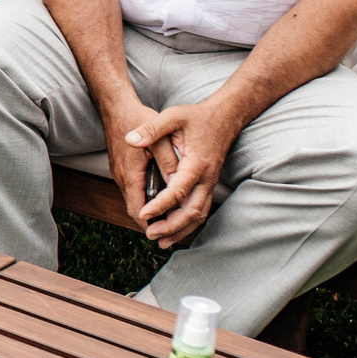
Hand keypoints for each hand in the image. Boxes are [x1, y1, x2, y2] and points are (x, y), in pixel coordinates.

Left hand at [119, 100, 237, 248]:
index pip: (178, 190)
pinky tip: (174, 231)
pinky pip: (201, 209)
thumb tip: (130, 139)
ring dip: (180, 230)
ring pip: (198, 214)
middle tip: (149, 234)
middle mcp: (207, 177)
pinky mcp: (209, 184)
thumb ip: (152, 128)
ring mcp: (210, 183)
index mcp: (196, 163)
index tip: (143, 214)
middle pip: (191, 210)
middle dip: (171, 226)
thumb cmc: (198, 116)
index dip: (160, 205)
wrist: (226, 116)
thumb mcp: (173, 116)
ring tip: (160, 241)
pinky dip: (188, 223)